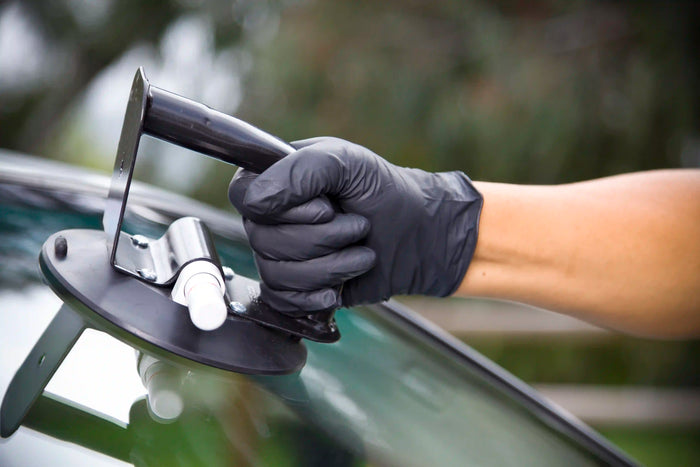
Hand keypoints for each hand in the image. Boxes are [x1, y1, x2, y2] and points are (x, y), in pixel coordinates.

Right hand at [228, 137, 481, 314]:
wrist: (415, 235)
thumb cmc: (381, 191)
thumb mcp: (347, 162)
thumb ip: (301, 170)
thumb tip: (256, 202)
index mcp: (275, 179)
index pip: (243, 195)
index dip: (282, 208)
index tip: (325, 208)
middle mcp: (271, 218)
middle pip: (261, 239)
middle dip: (321, 238)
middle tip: (358, 226)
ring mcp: (280, 254)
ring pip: (276, 272)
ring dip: (329, 266)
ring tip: (361, 254)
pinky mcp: (294, 288)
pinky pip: (282, 300)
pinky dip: (316, 296)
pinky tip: (339, 288)